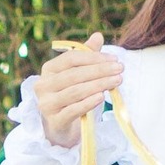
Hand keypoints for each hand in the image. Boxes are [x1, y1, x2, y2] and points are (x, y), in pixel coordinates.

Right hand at [35, 32, 122, 148]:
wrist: (60, 129)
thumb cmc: (70, 99)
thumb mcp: (77, 77)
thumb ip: (86, 57)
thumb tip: (98, 35)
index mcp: (49, 70)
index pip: (71, 59)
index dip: (94, 58)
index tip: (114, 60)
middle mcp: (43, 85)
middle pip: (74, 75)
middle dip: (99, 71)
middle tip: (120, 70)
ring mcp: (47, 104)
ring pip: (75, 91)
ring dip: (98, 85)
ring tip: (117, 81)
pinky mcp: (55, 121)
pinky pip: (73, 110)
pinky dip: (88, 103)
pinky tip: (102, 97)